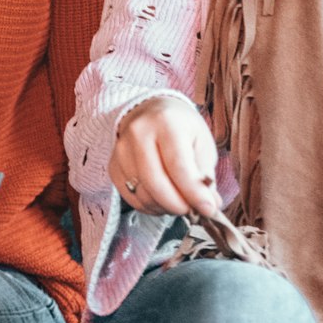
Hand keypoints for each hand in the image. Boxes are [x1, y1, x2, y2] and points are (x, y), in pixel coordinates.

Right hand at [109, 97, 221, 216]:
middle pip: (156, 183)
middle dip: (178, 205)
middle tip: (194, 210)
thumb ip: (205, 174)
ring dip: (165, 207)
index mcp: (166, 122)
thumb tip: (208, 206)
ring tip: (179, 202)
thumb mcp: (202, 141)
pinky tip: (162, 199)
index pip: (178, 166)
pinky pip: (131, 198)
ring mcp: (121, 150)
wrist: (151, 112)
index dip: (194, 193)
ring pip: (143, 195)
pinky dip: (150, 206)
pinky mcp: (113, 166)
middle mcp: (138, 133)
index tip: (208, 209)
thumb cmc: (181, 128)